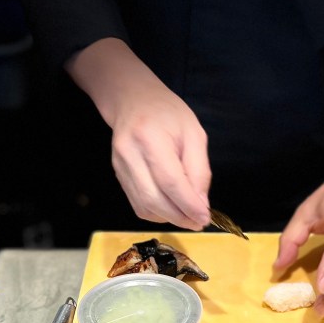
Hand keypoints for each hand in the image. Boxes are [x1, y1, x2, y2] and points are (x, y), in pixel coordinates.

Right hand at [66, 38, 210, 229]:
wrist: (133, 100)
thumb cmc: (168, 113)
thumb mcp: (194, 134)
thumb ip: (199, 170)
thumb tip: (200, 204)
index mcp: (151, 138)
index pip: (170, 181)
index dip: (188, 204)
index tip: (205, 217)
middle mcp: (130, 154)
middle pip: (154, 198)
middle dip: (179, 216)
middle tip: (198, 222)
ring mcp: (120, 167)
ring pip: (144, 206)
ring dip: (169, 218)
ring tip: (187, 217)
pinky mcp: (118, 176)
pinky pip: (138, 204)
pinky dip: (157, 213)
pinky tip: (171, 209)